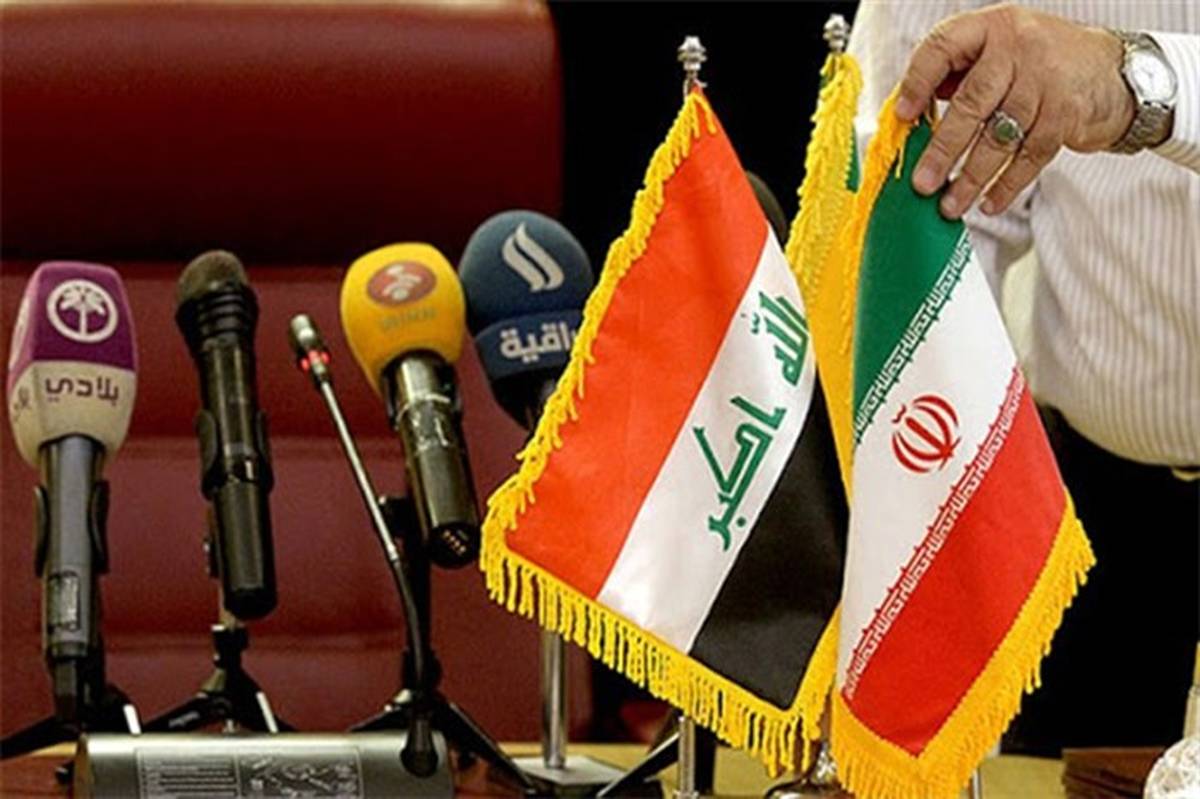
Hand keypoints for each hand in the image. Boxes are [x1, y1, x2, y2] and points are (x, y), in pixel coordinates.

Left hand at [895, 4, 1133, 217]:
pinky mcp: (1067, 113)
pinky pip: (1029, 156)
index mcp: (991, 26)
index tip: (901, 117)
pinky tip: (989, 203)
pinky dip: (1008, 184)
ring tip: (950, 205)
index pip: (943, 47)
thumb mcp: (999, 52)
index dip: (918, 82)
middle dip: (943, 149)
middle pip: (971, 103)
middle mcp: (1018, 46)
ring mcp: (1046, 79)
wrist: (1113, 69)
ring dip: (971, 177)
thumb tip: (911, 117)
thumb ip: (958, 75)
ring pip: (1000, 136)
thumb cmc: (1040, 64)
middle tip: (922, 184)